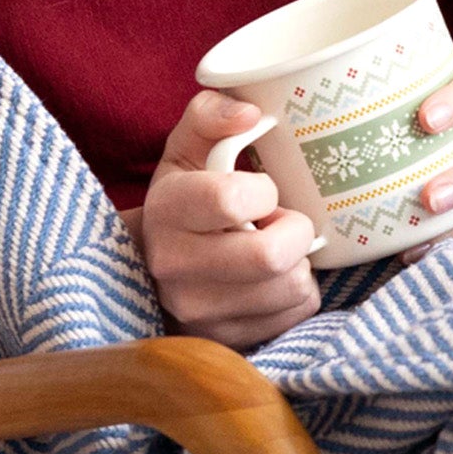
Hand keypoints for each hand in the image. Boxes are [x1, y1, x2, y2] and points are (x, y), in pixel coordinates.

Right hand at [134, 90, 322, 350]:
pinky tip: (271, 279)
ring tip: (271, 250)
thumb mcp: (189, 147)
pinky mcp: (226, 339)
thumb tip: (251, 114)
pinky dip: (297, 293)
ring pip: (292, 287)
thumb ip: (212, 113)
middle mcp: (175, 266)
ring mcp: (199, 310)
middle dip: (295, 231)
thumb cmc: (186, 197)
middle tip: (281, 222)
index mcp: (168, 209)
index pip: (232, 199)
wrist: (153, 265)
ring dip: (298, 264)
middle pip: (272, 255)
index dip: (264, 192)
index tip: (261, 191)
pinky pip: (296, 314)